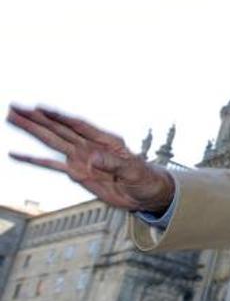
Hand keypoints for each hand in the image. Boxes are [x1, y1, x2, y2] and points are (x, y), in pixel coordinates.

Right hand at [6, 105, 174, 211]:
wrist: (145, 193)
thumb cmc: (144, 177)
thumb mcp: (133, 170)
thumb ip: (113, 164)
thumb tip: (92, 159)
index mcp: (106, 141)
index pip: (78, 125)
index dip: (60, 117)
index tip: (41, 107)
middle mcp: (90, 146)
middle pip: (60, 129)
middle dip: (38, 119)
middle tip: (16, 108)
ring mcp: (81, 159)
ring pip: (53, 142)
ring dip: (33, 131)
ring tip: (14, 119)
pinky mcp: (77, 173)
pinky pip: (53, 166)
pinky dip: (35, 160)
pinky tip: (18, 154)